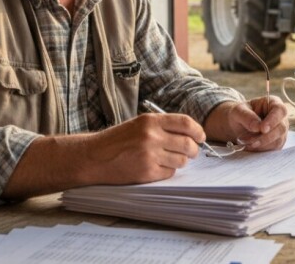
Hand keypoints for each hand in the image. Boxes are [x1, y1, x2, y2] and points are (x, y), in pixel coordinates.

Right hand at [3, 112, 206, 199]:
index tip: (201, 136)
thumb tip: (190, 133)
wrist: (93, 157)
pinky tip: (157, 168)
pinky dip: (168, 171)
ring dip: (180, 161)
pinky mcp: (146, 172)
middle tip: (191, 152)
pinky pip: (169, 173)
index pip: (185, 123)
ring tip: (170, 160)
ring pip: (181, 160)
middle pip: (188, 143)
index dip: (197, 131)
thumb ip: (162, 126)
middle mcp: (152, 136)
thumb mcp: (138, 124)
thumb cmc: (116, 140)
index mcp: (150, 120)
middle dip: (193, 149)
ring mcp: (150, 155)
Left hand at [204, 97, 288, 151]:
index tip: (263, 129)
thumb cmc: (240, 114)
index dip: (273, 120)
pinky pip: (273, 149)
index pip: (280, 110)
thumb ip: (247, 116)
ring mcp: (280, 131)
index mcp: (273, 103)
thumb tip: (257, 127)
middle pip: (281, 128)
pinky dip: (261, 150)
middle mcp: (280, 117)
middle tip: (251, 141)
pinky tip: (250, 146)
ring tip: (246, 142)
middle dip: (266, 137)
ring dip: (262, 144)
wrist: (238, 125)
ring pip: (278, 141)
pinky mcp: (277, 143)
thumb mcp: (238, 111)